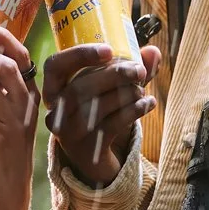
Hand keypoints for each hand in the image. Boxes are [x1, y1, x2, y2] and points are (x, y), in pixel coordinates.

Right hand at [42, 41, 161, 189]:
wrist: (98, 159)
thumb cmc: (102, 114)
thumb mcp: (113, 89)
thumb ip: (130, 69)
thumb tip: (154, 52)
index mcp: (55, 90)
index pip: (54, 66)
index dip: (78, 55)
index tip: (109, 50)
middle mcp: (56, 112)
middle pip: (79, 88)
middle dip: (113, 75)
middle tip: (139, 70)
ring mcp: (69, 134)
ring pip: (95, 107)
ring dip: (125, 94)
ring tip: (142, 90)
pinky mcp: (87, 150)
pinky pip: (111, 126)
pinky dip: (133, 111)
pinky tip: (148, 104)